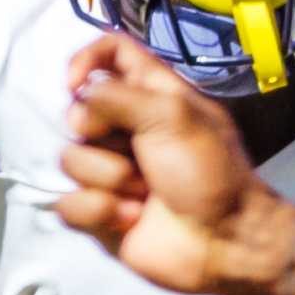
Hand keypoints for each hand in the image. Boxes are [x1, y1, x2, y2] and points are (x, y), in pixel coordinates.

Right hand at [58, 35, 292, 294]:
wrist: (225, 241)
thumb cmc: (209, 172)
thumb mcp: (172, 116)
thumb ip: (118, 94)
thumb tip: (78, 95)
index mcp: (151, 95)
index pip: (109, 53)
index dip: (85, 59)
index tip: (74, 84)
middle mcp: (127, 129)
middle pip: (77, 112)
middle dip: (100, 135)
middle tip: (137, 153)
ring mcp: (110, 172)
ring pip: (70, 160)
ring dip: (109, 178)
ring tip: (145, 194)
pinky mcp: (100, 213)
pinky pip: (69, 203)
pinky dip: (100, 211)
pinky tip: (131, 219)